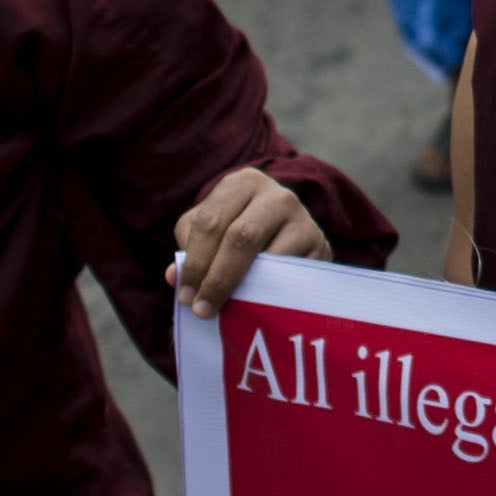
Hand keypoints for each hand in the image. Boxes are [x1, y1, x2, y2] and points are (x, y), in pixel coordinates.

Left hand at [173, 166, 330, 313]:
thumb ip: (190, 250)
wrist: (286, 230)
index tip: (185, 296)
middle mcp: (277, 195)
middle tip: (202, 309)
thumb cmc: (236, 228)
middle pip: (241, 237)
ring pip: (271, 259)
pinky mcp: (321, 246)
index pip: (211, 221)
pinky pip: (293, 276)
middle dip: (218, 278)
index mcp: (242, 183)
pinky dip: (272, 294)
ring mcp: (304, 219)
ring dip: (246, 290)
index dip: (195, 262)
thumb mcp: (210, 230)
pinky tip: (257, 308)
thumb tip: (174, 276)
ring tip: (228, 312)